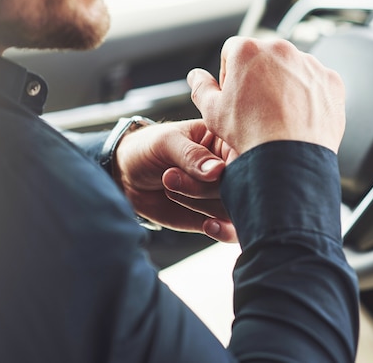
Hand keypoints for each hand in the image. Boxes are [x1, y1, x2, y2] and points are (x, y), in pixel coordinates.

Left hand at [114, 119, 237, 241]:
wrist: (125, 175)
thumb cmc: (147, 148)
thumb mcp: (166, 143)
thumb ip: (192, 156)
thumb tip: (218, 171)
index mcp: (225, 141)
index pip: (247, 156)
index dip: (236, 169)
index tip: (214, 174)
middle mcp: (230, 168)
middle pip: (241, 186)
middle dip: (206, 188)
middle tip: (170, 176)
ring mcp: (223, 194)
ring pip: (234, 209)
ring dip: (202, 204)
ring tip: (168, 184)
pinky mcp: (213, 216)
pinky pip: (230, 229)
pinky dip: (223, 231)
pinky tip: (209, 226)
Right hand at [187, 37, 345, 154]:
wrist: (289, 158)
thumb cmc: (249, 134)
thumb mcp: (212, 113)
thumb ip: (202, 88)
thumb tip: (195, 76)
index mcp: (248, 49)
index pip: (233, 52)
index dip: (230, 76)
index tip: (235, 97)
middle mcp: (281, 48)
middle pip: (265, 59)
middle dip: (260, 78)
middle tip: (257, 110)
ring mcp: (310, 63)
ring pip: (292, 70)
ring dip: (285, 86)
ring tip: (280, 118)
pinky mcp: (331, 81)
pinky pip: (317, 84)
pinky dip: (310, 98)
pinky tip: (299, 119)